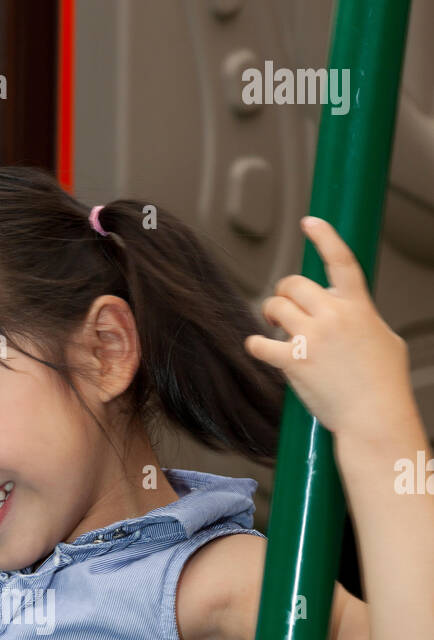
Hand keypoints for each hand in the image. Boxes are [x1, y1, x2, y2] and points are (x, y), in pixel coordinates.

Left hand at [243, 216, 412, 440]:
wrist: (374, 417)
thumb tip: (350, 316)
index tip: (310, 222)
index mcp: (358, 305)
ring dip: (270, 314)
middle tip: (282, 307)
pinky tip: (258, 348)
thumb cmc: (383, 385)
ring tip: (273, 326)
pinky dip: (255, 345)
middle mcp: (333, 315)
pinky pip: (260, 344)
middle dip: (284, 292)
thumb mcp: (384, 339)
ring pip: (275, 307)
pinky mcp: (293, 361)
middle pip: (294, 283)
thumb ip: (363, 319)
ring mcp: (312, 337)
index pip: (340, 259)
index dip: (324, 236)